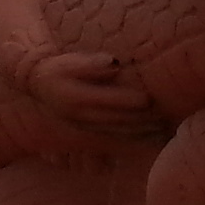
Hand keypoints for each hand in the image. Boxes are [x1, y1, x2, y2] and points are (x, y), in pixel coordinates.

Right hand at [30, 50, 166, 142]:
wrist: (40, 88)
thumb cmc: (59, 69)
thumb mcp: (70, 62)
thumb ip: (92, 64)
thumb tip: (113, 63)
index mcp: (77, 98)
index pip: (107, 101)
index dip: (128, 101)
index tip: (149, 99)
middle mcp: (81, 117)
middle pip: (116, 121)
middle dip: (141, 121)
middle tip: (165, 118)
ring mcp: (86, 128)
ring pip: (117, 133)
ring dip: (141, 134)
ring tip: (164, 132)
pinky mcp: (90, 133)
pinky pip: (115, 140)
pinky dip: (134, 141)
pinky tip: (151, 141)